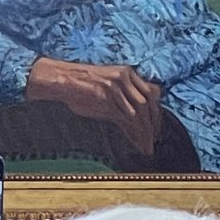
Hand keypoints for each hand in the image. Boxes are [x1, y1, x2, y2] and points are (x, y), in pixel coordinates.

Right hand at [26, 57, 161, 156]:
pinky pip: (125, 119)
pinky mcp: (106, 98)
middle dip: (153, 123)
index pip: (152, 92)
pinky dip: (133, 133)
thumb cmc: (82, 86)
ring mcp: (115, 88)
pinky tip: (136, 142)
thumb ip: (124, 97)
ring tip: (147, 146)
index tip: (157, 127)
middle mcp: (124, 78)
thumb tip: (136, 118)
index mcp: (126, 73)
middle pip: (148, 103)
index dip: (156, 112)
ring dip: (145, 132)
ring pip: (138, 112)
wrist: (62, 80)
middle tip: (154, 139)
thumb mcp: (107, 87)